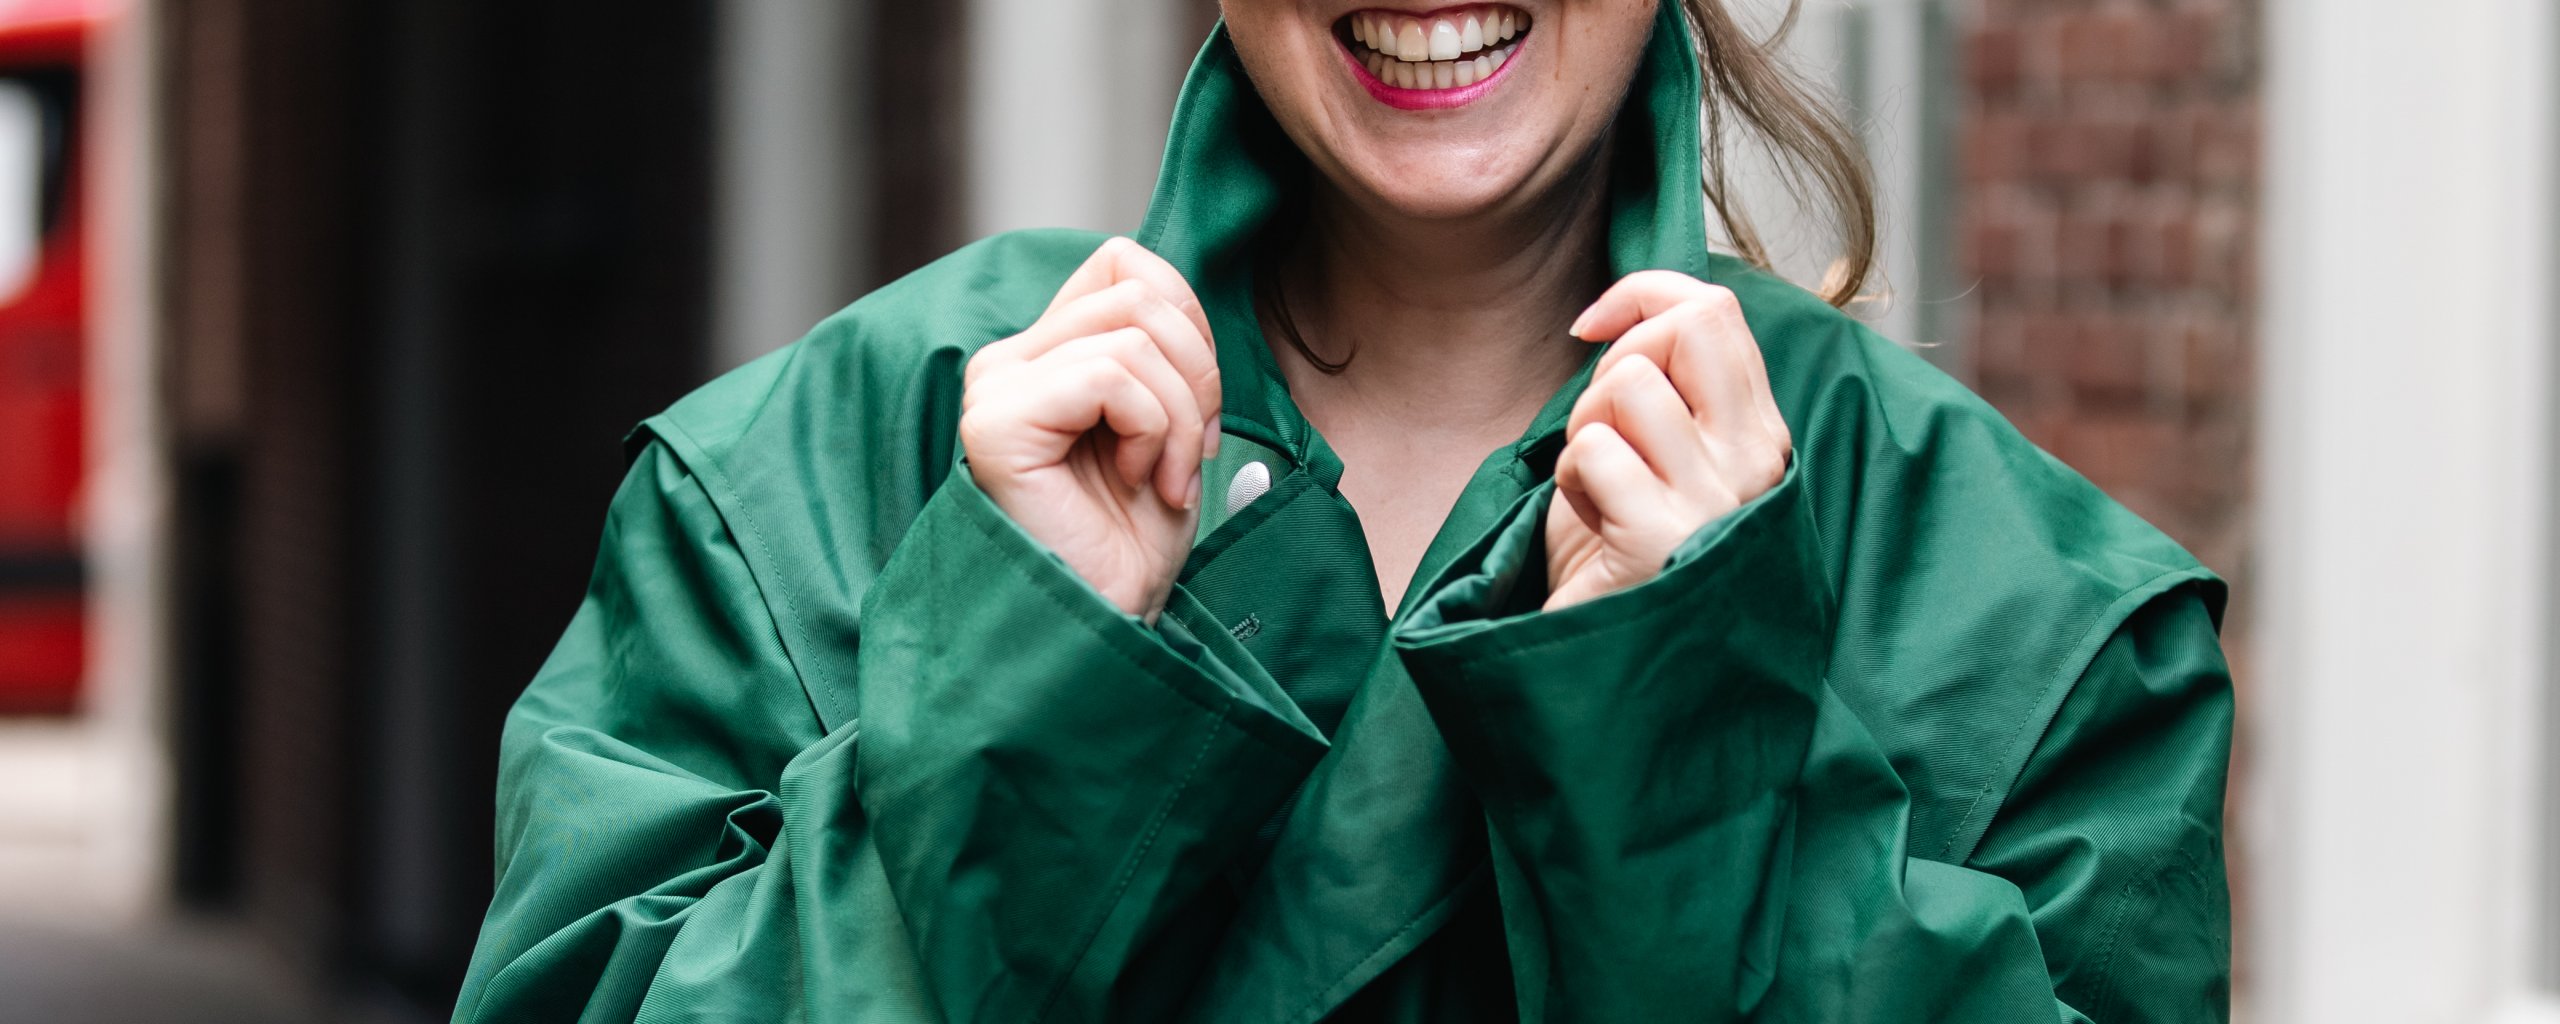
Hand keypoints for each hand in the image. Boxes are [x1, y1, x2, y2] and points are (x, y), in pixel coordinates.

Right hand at [961, 238, 1221, 621]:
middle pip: (1138, 292)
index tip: (1200, 401)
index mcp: (1045, 351)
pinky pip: (1111, 377)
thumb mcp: (1169, 424)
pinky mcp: (998, 423)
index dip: (1187, 315)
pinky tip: (1140, 482)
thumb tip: (1185, 297)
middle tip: (1196, 451)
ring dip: (1183, 416)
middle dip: (1198, 373)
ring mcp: (997, 388)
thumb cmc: (1132, 539)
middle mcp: (1009, 360)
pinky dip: (1154, 431)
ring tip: (1167, 477)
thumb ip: (1162, 352)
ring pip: (1134, 335)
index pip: (1123, 261)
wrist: (1107, 620)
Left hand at [1544, 271, 1790, 610]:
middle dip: (1616, 358)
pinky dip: (1569, 478)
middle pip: (1686, 326)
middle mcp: (1754, 463)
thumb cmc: (1618, 551)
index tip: (1594, 327)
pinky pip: (1594, 448)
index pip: (1716, 309)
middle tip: (1599, 426)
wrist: (1613, 661)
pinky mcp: (1660, 537)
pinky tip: (1588, 521)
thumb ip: (1668, 387)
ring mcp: (1715, 502)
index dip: (1642, 295)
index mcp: (1759, 434)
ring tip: (1594, 484)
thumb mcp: (1657, 452)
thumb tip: (1627, 310)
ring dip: (1583, 425)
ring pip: (1629, 384)